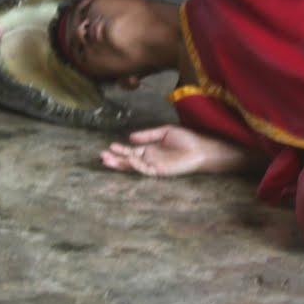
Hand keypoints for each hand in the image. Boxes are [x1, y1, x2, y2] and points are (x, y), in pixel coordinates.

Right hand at [100, 124, 253, 177]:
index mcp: (149, 150)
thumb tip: (130, 136)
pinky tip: (128, 158)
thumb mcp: (164, 132)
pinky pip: (145, 169)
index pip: (130, 151)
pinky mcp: (161, 171)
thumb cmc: (186, 140)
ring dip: (121, 164)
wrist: (201, 148)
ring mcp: (154, 166)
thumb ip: (148, 135)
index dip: (120, 150)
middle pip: (128, 161)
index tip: (108, 147)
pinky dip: (136, 165)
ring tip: (108, 160)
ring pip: (134, 167)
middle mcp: (150, 159)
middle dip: (115, 159)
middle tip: (101, 157)